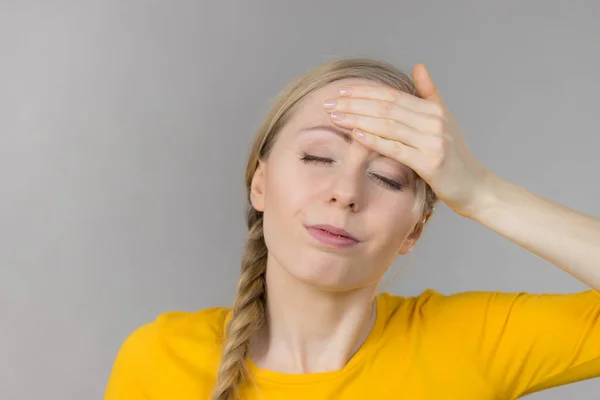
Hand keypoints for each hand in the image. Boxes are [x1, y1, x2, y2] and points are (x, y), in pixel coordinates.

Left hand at [324, 64, 492, 217]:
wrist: (475, 187)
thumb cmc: (454, 157)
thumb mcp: (444, 120)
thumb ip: (429, 94)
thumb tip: (418, 66)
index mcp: (434, 110)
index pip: (392, 95)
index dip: (365, 92)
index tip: (341, 93)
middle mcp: (435, 121)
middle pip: (387, 107)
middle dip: (355, 104)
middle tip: (330, 104)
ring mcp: (434, 141)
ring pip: (388, 125)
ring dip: (358, 120)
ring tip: (336, 117)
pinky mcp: (431, 162)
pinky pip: (397, 148)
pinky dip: (375, 140)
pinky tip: (356, 135)